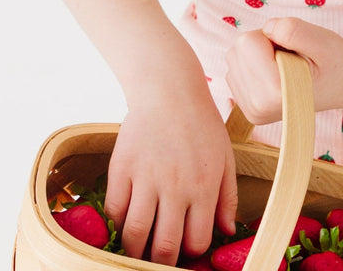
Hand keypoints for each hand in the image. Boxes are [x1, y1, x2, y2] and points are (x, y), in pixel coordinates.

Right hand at [103, 84, 238, 266]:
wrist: (169, 89)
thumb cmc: (201, 123)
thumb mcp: (225, 157)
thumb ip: (228, 198)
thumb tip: (225, 232)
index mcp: (204, 187)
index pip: (195, 242)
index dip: (190, 251)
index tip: (184, 247)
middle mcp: (175, 187)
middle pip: (164, 247)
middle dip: (161, 260)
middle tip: (158, 256)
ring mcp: (146, 177)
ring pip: (134, 234)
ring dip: (135, 249)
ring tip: (138, 247)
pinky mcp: (122, 166)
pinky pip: (115, 208)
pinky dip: (117, 221)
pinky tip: (125, 217)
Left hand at [224, 18, 342, 123]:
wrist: (341, 84)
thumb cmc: (334, 61)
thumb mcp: (323, 40)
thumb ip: (294, 30)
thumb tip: (268, 28)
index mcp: (274, 93)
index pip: (248, 42)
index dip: (270, 35)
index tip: (292, 48)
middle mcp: (257, 107)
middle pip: (239, 49)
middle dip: (262, 43)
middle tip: (290, 56)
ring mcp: (251, 110)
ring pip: (235, 57)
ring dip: (258, 53)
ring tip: (285, 64)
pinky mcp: (247, 108)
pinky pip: (237, 69)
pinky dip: (254, 64)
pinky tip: (276, 73)